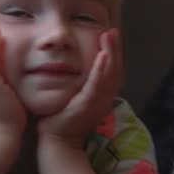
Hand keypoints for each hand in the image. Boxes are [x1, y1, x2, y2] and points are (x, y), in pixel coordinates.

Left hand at [37, 29, 122, 148]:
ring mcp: (98, 102)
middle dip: (115, 49)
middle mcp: (104, 98)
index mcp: (102, 95)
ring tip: (110, 36)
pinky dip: (101, 70)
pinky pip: (97, 85)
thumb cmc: (62, 119)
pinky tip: (102, 56)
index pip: (112, 70)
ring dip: (111, 54)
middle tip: (113, 31)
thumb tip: (73, 66)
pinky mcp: (88, 105)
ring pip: (110, 75)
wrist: (57, 142)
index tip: (111, 35)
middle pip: (115, 69)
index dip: (114, 53)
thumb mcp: (74, 97)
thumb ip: (78, 84)